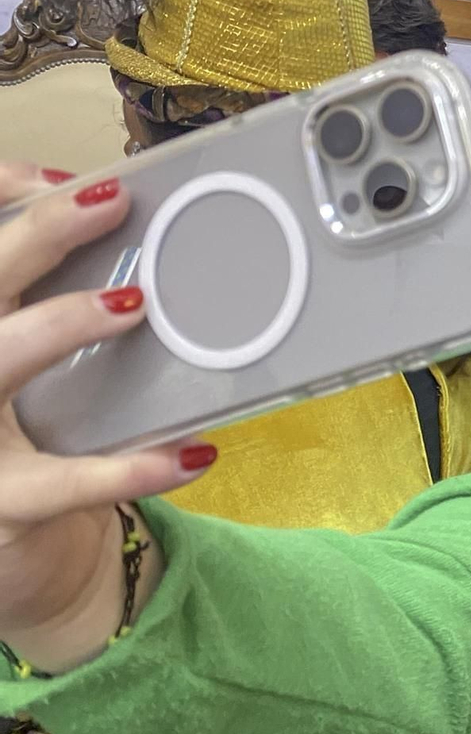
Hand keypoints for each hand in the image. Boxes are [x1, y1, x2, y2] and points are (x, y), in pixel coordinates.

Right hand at [0, 164, 215, 669]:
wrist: (20, 554)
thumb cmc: (38, 435)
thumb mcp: (42, 361)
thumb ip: (60, 296)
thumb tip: (102, 213)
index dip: (0, 198)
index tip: (57, 179)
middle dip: (33, 236)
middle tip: (108, 205)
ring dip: (59, 324)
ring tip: (132, 303)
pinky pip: (61, 483)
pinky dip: (130, 469)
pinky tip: (189, 454)